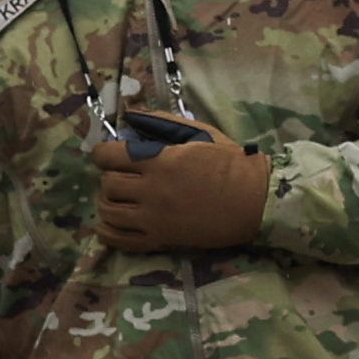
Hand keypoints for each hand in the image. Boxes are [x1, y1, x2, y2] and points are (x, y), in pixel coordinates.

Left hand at [94, 125, 273, 252]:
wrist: (254, 200)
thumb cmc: (229, 164)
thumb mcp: (198, 133)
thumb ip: (162, 123)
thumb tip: (132, 117)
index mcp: (159, 160)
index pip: (108, 156)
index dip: (103, 153)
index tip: (110, 155)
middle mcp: (151, 189)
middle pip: (107, 184)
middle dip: (109, 177)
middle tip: (121, 176)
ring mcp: (154, 218)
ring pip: (109, 211)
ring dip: (108, 202)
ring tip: (119, 199)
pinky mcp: (160, 239)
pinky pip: (120, 240)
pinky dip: (106, 233)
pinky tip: (107, 225)